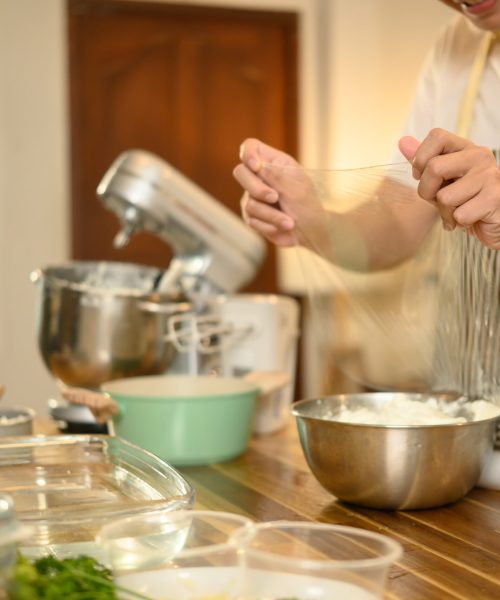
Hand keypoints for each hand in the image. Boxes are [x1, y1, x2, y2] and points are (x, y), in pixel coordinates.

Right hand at [233, 138, 321, 247]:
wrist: (311, 232)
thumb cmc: (307, 206)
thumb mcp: (297, 188)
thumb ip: (276, 176)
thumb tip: (256, 166)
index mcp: (273, 163)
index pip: (251, 147)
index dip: (248, 154)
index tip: (256, 167)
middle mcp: (259, 178)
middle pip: (241, 173)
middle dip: (258, 189)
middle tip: (275, 197)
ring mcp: (253, 197)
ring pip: (249, 203)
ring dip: (272, 214)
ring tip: (290, 222)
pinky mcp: (251, 216)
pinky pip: (252, 220)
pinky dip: (270, 225)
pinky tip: (283, 227)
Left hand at [399, 128, 499, 249]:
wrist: (495, 221)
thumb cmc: (464, 200)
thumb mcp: (441, 180)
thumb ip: (423, 162)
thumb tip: (403, 142)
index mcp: (466, 148)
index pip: (437, 136)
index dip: (421, 159)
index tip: (424, 176)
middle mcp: (480, 156)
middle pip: (434, 168)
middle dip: (427, 191)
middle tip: (439, 199)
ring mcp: (489, 176)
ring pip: (445, 197)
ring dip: (445, 212)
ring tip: (459, 210)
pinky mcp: (495, 198)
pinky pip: (459, 215)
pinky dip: (459, 223)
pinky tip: (470, 219)